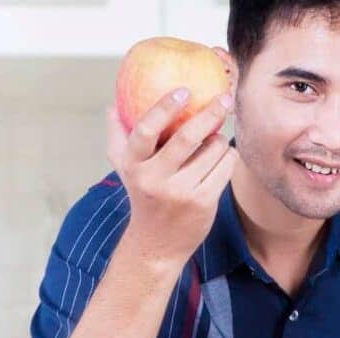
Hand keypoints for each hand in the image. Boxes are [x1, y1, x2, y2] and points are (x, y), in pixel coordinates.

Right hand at [107, 88, 238, 270]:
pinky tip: (224, 156)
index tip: (184, 91)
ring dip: (220, 138)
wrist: (157, 244)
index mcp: (134, 165)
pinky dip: (228, 156)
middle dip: (210, 113)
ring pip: (213, 151)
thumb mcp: (126, 170)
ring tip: (217, 138)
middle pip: (187, 137)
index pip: (146, 130)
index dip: (165, 107)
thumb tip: (111, 107)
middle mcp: (155, 179)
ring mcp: (181, 192)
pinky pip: (225, 168)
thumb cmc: (144, 197)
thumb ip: (118, 138)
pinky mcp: (203, 202)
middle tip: (224, 98)